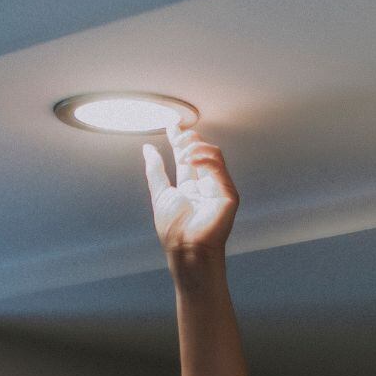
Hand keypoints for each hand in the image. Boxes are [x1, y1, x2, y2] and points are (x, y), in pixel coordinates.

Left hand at [143, 121, 237, 260]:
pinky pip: (219, 167)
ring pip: (213, 154)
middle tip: (176, 137)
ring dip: (196, 147)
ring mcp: (218, 188)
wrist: (186, 249)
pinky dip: (204, 158)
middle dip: (189, 139)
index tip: (171, 125)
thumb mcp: (160, 193)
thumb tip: (148, 149)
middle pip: (202, 151)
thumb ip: (156, 170)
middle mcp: (206, 185)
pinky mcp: (228, 194)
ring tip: (181, 153)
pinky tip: (189, 160)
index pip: (187, 156)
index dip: (180, 139)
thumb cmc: (174, 230)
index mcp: (191, 186)